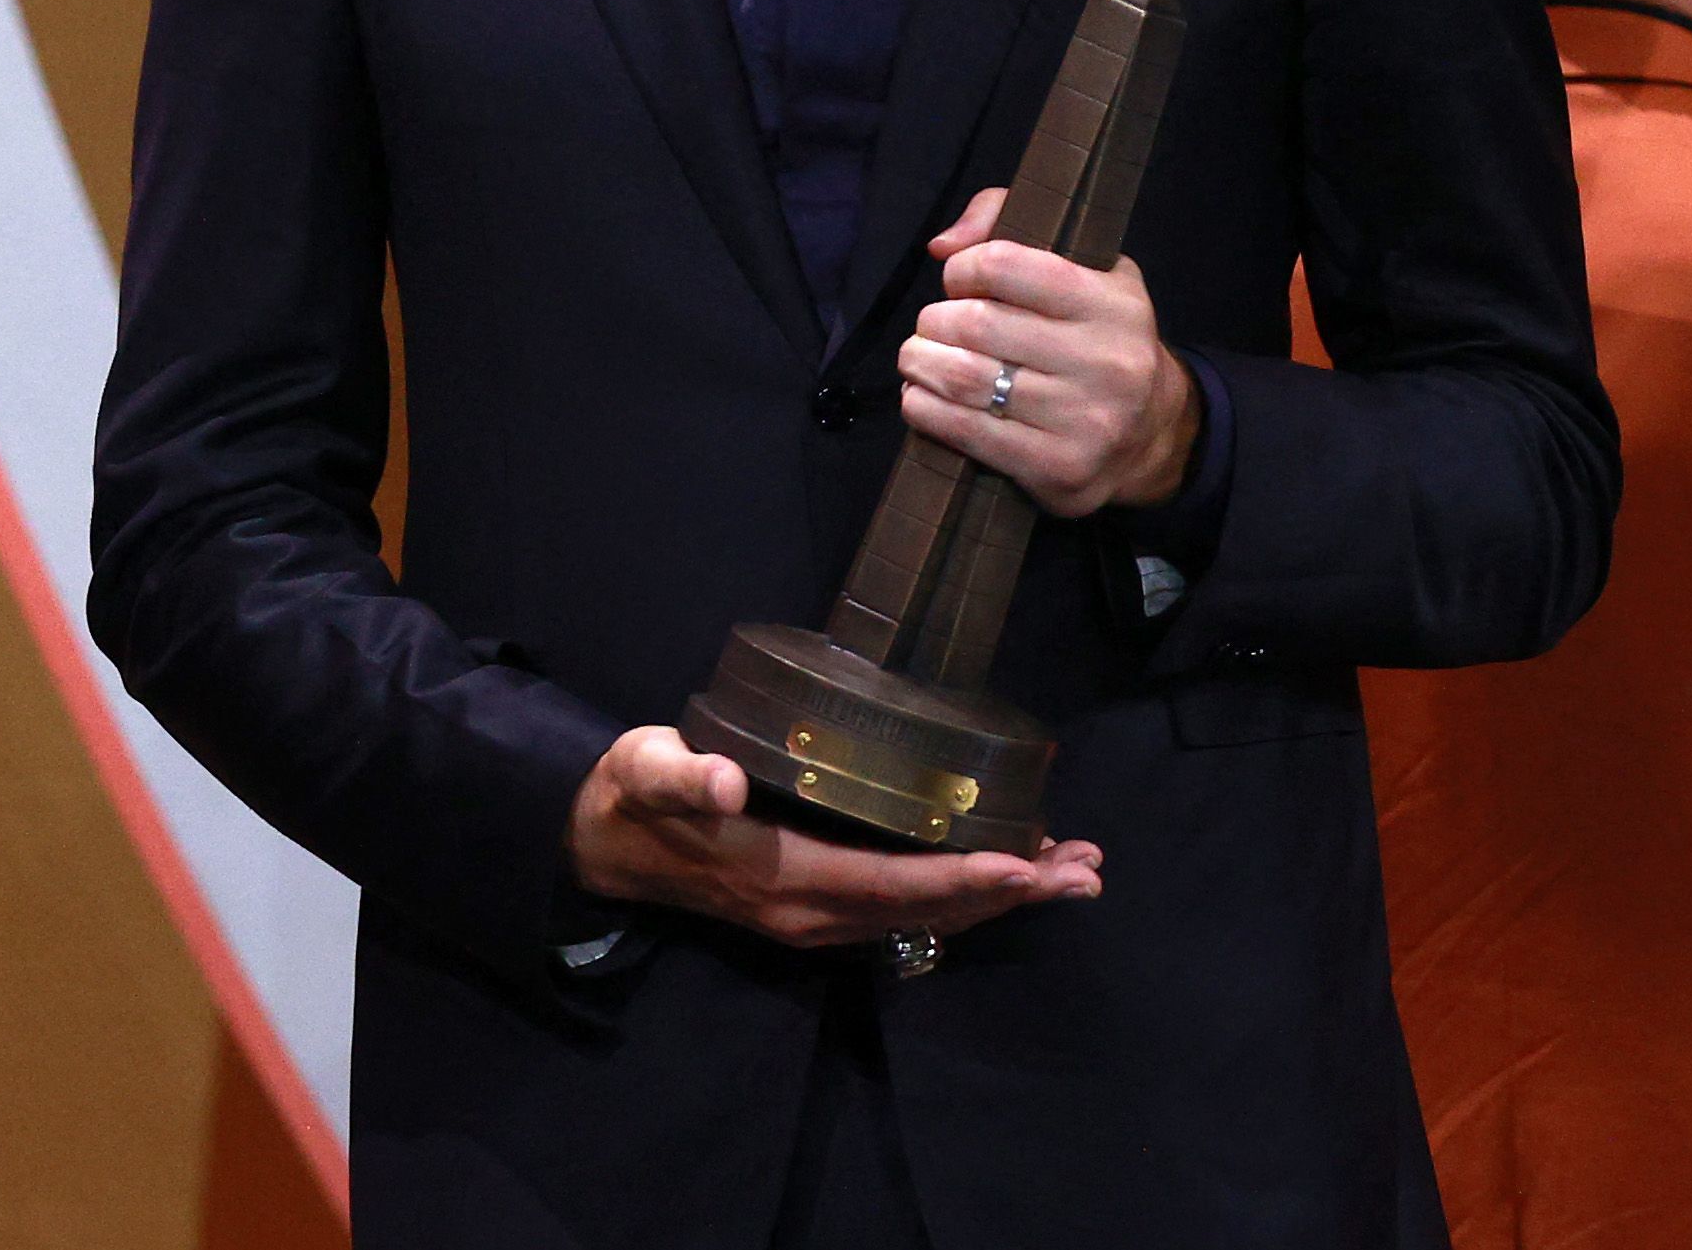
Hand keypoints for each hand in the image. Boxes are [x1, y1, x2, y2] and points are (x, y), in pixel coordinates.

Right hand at [567, 727, 1102, 948]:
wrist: (604, 844)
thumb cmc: (634, 794)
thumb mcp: (647, 771)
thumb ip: (682, 775)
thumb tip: (721, 779)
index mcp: (784, 879)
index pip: (891, 884)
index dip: (960, 877)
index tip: (1025, 865)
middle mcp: (813, 914)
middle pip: (930, 911)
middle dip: (1011, 894)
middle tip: (1087, 870)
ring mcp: (820, 919)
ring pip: (928, 918)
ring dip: (1003, 899)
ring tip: (1074, 872)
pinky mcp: (823, 908)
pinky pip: (911, 912)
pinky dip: (968, 896)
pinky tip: (1008, 875)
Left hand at [896, 188, 1198, 516]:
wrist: (1150, 434)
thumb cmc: (1096, 338)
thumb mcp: (1082, 267)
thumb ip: (1009, 225)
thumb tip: (943, 246)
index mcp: (1111, 303)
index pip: (1003, 265)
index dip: (962, 269)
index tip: (958, 281)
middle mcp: (1106, 361)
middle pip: (976, 324)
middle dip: (935, 321)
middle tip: (932, 326)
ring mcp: (1086, 421)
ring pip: (964, 379)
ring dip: (920, 363)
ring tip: (917, 358)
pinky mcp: (1060, 469)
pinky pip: (967, 432)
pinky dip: (926, 410)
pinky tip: (921, 397)